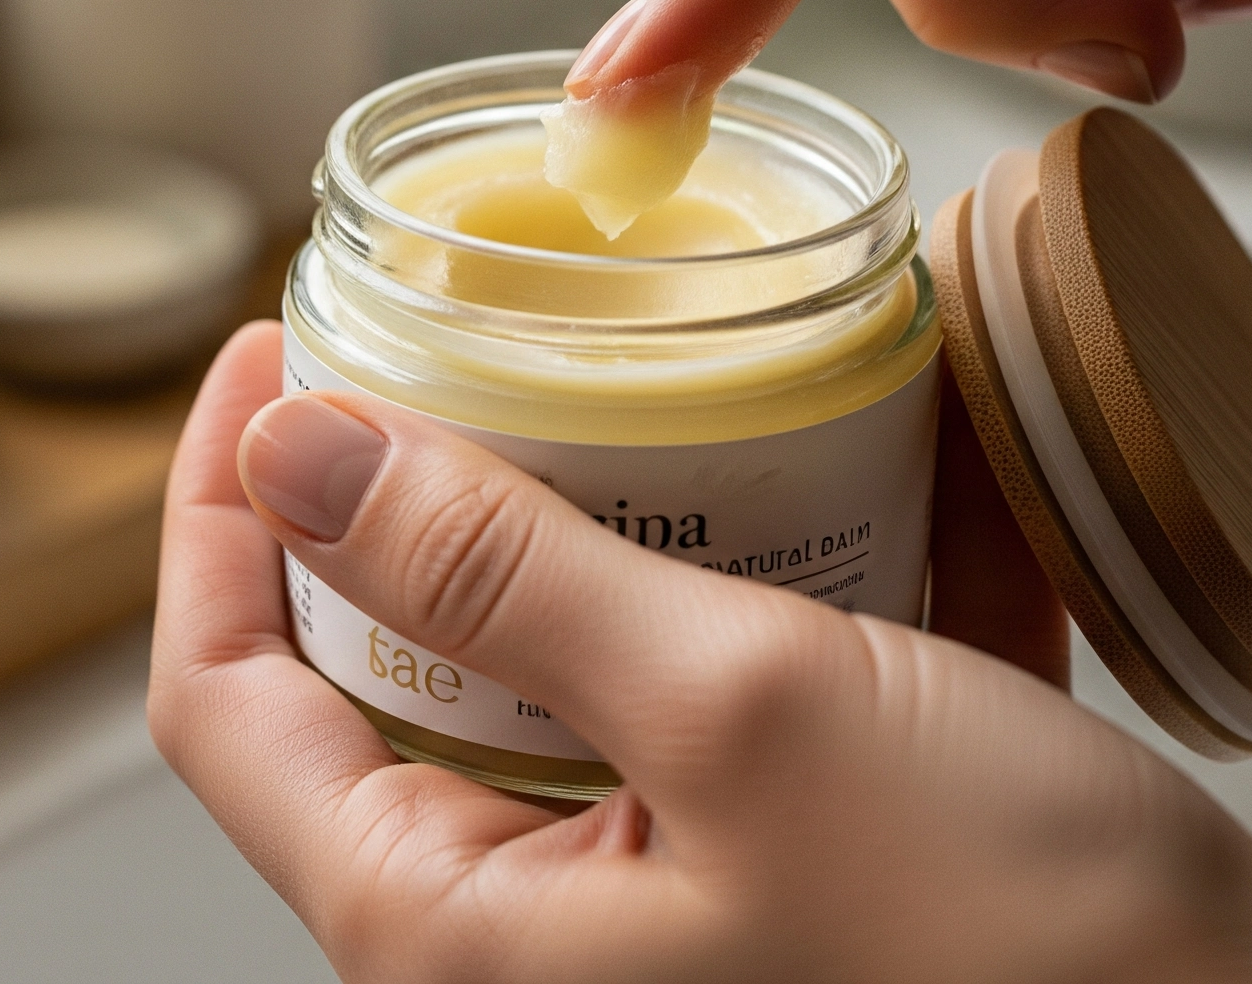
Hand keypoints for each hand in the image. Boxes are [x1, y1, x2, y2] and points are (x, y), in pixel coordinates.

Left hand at [149, 323, 1251, 982]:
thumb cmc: (1031, 955)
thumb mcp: (740, 709)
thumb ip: (502, 572)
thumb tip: (297, 457)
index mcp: (456, 932)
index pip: (228, 703)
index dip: (219, 514)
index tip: (275, 350)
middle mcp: (537, 937)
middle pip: (389, 673)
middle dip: (428, 491)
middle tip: (475, 330)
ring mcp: (670, 905)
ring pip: (568, 670)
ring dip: (618, 515)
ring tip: (669, 369)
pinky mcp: (795, 871)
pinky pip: (730, 699)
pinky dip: (779, 578)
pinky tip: (875, 453)